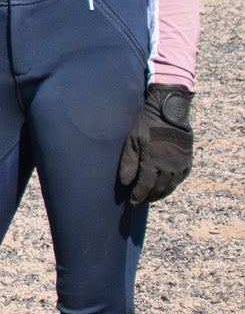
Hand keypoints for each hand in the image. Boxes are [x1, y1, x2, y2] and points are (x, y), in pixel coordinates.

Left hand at [117, 83, 193, 204]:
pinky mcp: (188, 159)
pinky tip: (166, 187)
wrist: (170, 109)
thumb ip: (129, 163)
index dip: (138, 197)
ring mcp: (181, 163)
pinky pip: (181, 178)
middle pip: (158, 189)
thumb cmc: (147, 123)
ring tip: (151, 198)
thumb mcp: (133, 140)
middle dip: (148, 198)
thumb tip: (125, 183)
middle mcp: (170, 166)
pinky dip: (173, 185)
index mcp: (154, 162)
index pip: (145, 186)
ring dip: (160, 194)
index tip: (132, 204)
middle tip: (139, 203)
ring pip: (171, 186)